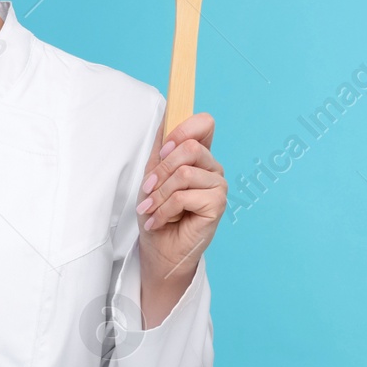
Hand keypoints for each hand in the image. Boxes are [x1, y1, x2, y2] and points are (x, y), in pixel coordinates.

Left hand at [136, 112, 226, 298]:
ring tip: (151, 209)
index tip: (162, 151)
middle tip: (148, 190)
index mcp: (199, 156)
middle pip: (190, 147)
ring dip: (160, 194)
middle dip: (161, 170)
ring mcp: (218, 185)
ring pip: (185, 173)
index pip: (205, 123)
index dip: (182, 129)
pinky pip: (185, 196)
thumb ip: (161, 149)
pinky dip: (165, 210)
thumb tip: (167, 117)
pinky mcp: (218, 204)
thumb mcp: (152, 176)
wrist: (159, 249)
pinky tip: (158, 221)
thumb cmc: (156, 212)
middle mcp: (212, 167)